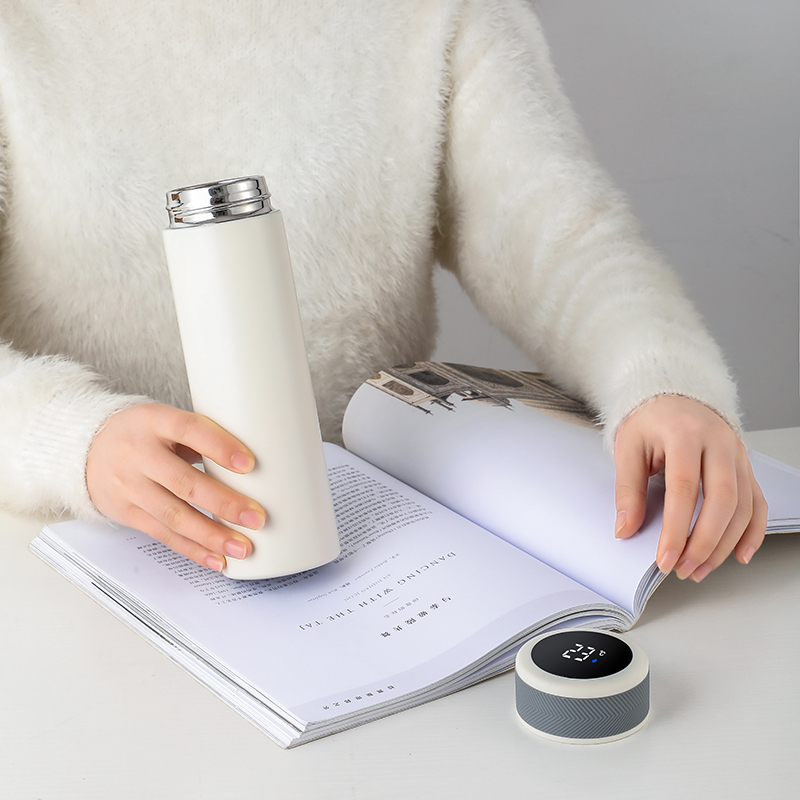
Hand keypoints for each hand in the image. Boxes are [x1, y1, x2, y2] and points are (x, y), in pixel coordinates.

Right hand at [86, 403, 265, 571]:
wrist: (85, 449)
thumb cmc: (143, 433)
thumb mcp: (166, 421)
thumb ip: (201, 437)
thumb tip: (252, 465)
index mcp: (154, 420)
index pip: (189, 429)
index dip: (219, 446)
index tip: (249, 464)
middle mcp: (138, 454)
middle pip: (184, 482)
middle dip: (224, 504)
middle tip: (257, 518)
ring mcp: (129, 486)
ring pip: (174, 516)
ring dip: (212, 536)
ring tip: (242, 547)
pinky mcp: (127, 513)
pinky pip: (163, 535)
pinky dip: (193, 550)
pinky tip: (216, 559)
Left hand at [613, 395, 766, 581]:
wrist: (671, 395)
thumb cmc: (648, 421)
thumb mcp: (627, 448)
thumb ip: (628, 489)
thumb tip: (625, 529)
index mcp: (684, 434)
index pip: (685, 488)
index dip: (676, 529)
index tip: (665, 559)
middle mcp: (719, 442)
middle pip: (722, 500)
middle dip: (704, 542)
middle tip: (684, 569)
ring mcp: (737, 454)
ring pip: (743, 505)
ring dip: (724, 543)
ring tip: (700, 568)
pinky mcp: (746, 465)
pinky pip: (757, 502)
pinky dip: (753, 531)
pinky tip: (739, 554)